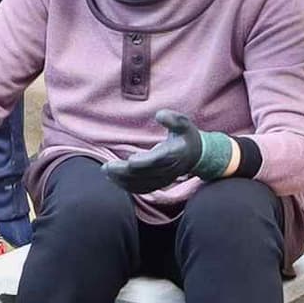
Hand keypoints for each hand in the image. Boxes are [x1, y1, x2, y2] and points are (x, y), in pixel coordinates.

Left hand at [107, 108, 237, 193]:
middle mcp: (168, 170)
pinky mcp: (158, 183)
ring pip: (142, 184)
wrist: (196, 155)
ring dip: (123, 180)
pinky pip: (142, 188)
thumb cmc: (186, 136)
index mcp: (174, 154)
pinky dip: (128, 186)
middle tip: (107, 167)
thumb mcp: (184, 124)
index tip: (130, 161)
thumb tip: (159, 114)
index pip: (158, 161)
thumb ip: (173, 119)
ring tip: (107, 172)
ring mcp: (163, 179)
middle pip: (145, 174)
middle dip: (125, 172)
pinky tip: (114, 179)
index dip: (144, 162)